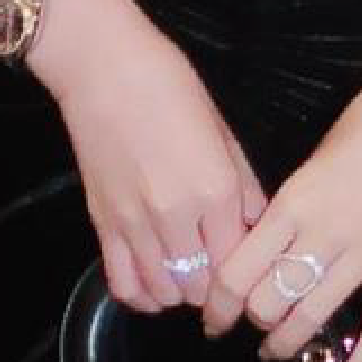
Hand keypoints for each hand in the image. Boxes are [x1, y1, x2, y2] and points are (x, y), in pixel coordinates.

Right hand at [30, 0, 270, 321]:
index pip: (239, 260)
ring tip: (187, 272)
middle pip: (204, 286)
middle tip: (218, 266)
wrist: (102, 67)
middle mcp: (176, 216)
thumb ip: (244, 185)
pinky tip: (154, 279)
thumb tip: (260, 225)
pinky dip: (143, 294)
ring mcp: (135, 224)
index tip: (247, 263)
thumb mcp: (223, 129)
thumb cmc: (169, 84)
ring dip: (181, 290)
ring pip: (166, 292)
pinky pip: (123, 284)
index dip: (246, 269)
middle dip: (215, 285)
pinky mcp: (102, 225)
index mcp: (215, 189)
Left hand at [196, 0, 361, 361]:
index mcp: (297, 201)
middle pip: (270, 299)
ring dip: (287, 340)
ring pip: (314, 316)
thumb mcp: (321, 150)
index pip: (240, 268)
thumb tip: (275, 233)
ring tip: (276, 349)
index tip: (211, 313)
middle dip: (251, 319)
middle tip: (247, 324)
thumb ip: (298, 199)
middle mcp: (327, 234)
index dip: (218, 300)